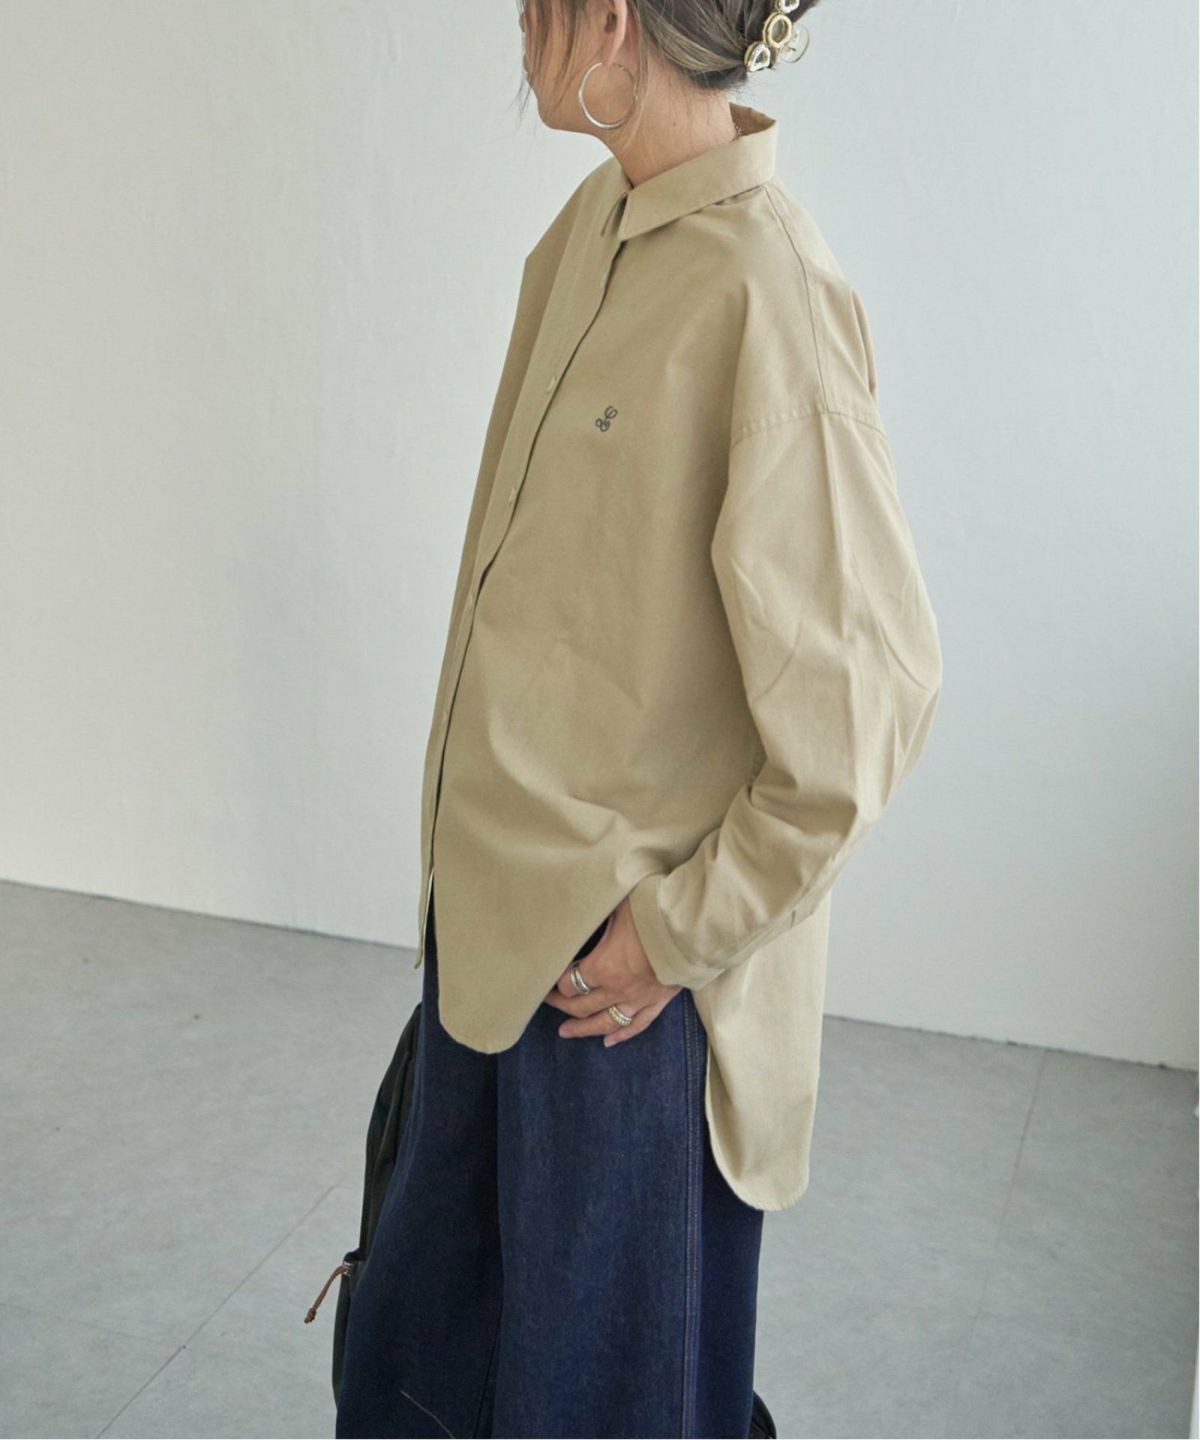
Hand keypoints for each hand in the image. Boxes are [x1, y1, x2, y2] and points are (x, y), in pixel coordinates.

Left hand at [544, 894, 681, 1046]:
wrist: (692, 929)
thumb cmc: (653, 913)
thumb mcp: (617, 906)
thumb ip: (599, 910)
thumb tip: (585, 902)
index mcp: (601, 967)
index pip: (570, 983)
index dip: (556, 983)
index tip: (548, 978)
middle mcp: (616, 989)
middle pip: (581, 1006)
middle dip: (562, 1005)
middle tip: (549, 1002)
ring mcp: (637, 999)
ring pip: (605, 1022)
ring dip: (583, 1028)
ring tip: (566, 1032)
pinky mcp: (657, 1002)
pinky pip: (637, 1025)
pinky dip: (621, 1034)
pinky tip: (608, 1042)